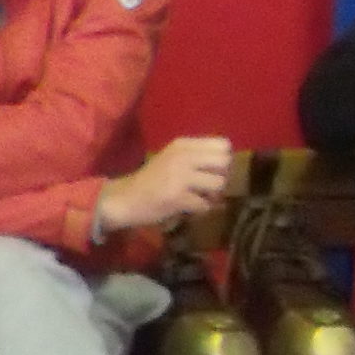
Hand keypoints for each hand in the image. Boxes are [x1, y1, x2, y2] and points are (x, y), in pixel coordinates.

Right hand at [96, 136, 234, 237]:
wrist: (125, 199)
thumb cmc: (151, 180)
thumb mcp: (172, 158)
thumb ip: (197, 156)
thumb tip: (229, 163)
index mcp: (183, 145)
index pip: (223, 145)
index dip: (221, 160)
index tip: (210, 170)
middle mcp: (183, 156)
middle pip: (225, 163)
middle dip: (220, 177)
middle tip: (206, 185)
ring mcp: (180, 177)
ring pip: (218, 184)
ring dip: (211, 195)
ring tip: (197, 197)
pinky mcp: (177, 197)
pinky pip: (205, 205)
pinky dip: (199, 210)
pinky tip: (186, 207)